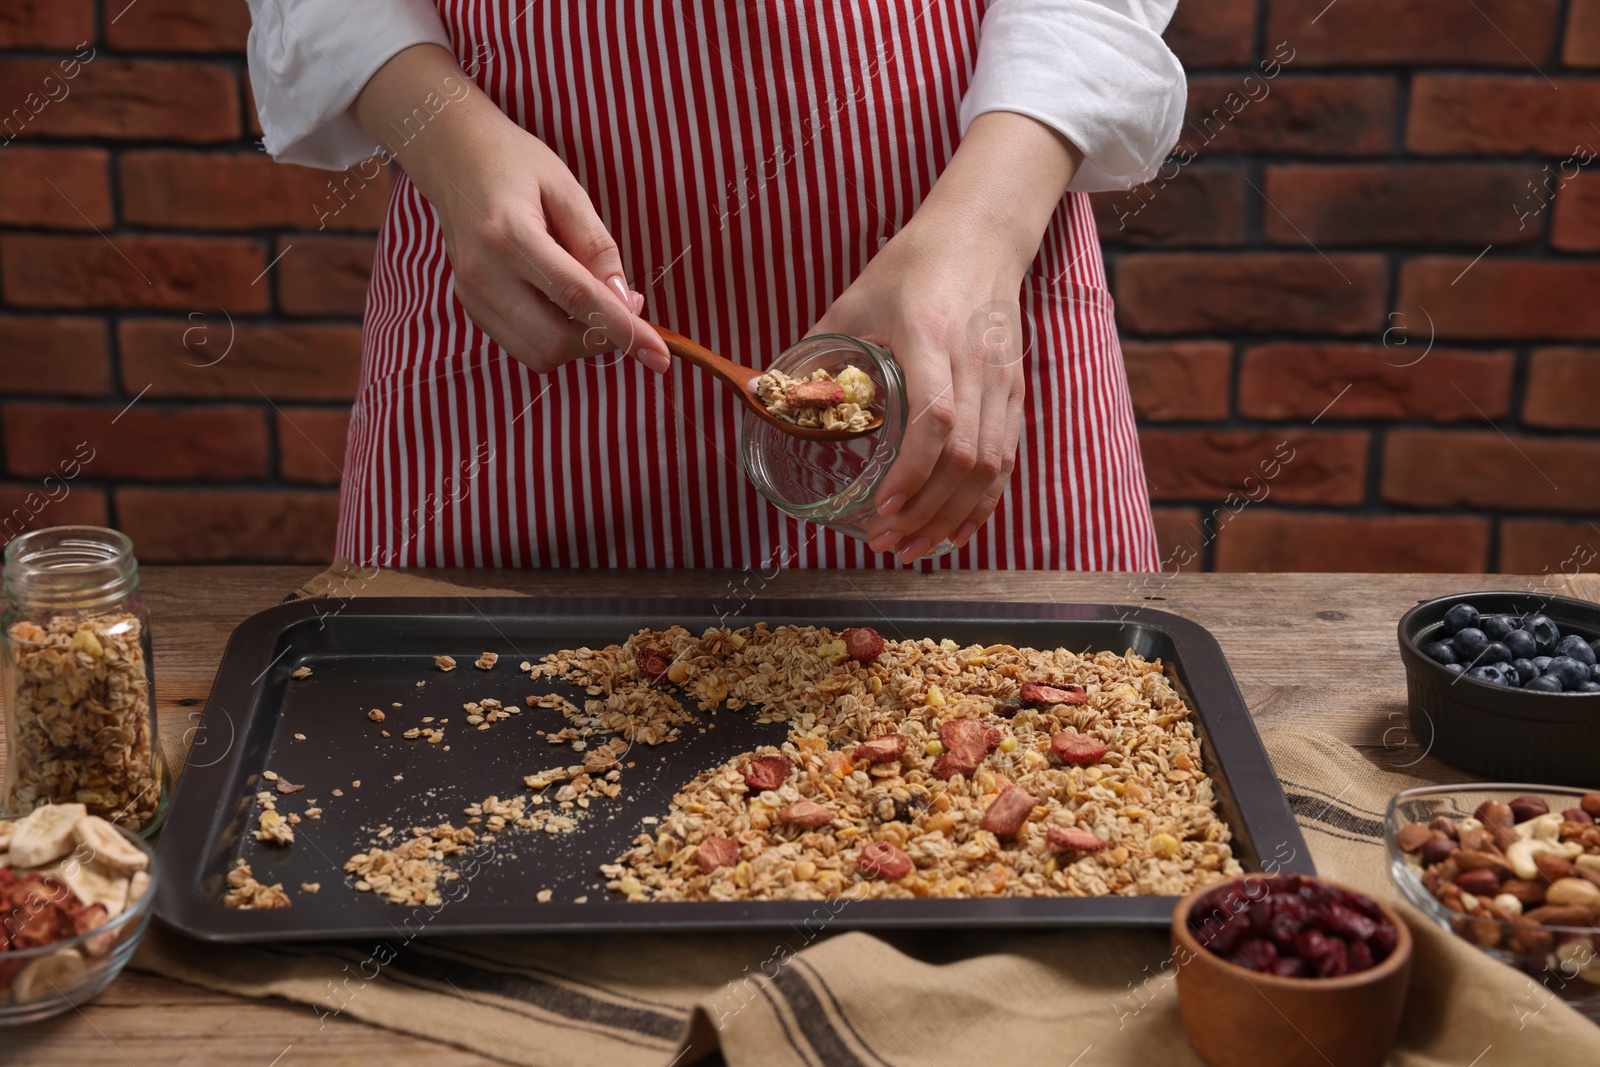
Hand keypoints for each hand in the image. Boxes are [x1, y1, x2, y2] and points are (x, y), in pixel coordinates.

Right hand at [354, 46, 667, 373]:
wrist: (454, 159)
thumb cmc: (517, 166)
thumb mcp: (569, 190)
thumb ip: (598, 248)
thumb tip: (626, 304)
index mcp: (509, 235)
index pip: (577, 298)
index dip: (624, 330)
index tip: (660, 355)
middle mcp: (483, 274)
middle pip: (556, 341)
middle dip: (603, 339)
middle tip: (626, 307)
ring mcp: (471, 295)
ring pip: (540, 355)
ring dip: (580, 342)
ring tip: (591, 301)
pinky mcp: (470, 307)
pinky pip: (523, 346)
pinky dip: (555, 338)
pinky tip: (563, 304)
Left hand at [811, 113, 1083, 561]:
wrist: (977, 237)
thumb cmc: (908, 269)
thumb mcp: (852, 301)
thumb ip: (813, 355)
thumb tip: (766, 398)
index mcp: (931, 337)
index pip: (936, 417)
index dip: (913, 471)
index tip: (884, 506)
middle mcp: (975, 363)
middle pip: (966, 457)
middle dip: (926, 511)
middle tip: (886, 542)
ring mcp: (1002, 380)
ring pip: (991, 466)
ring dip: (952, 516)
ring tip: (913, 548)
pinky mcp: (1015, 392)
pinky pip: (1006, 459)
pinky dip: (982, 503)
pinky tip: (955, 530)